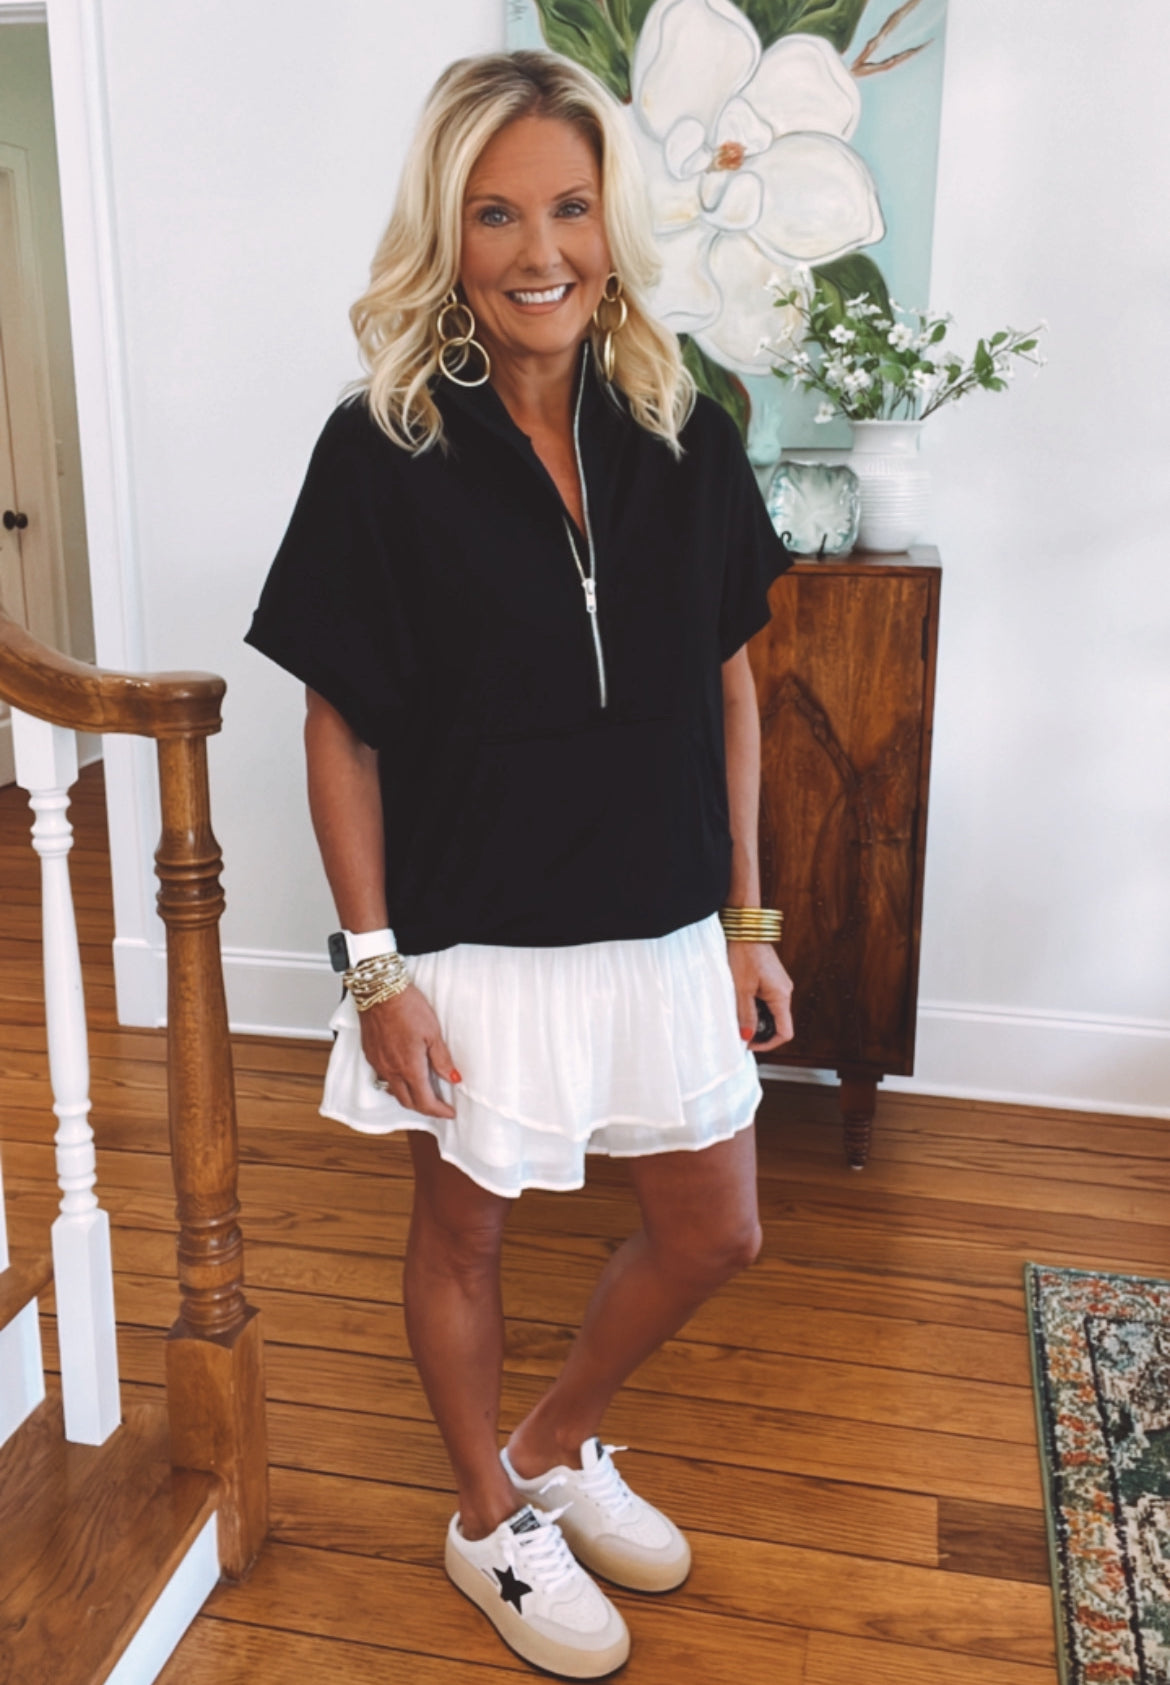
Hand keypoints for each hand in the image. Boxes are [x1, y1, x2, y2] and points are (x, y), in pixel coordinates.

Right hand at [358, 984, 460, 1118]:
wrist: (379, 990)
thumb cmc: (407, 1006)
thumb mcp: (433, 1032)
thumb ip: (442, 1059)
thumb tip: (453, 1078)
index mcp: (409, 1067)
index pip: (425, 1101)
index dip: (438, 1111)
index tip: (449, 1112)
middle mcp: (391, 1070)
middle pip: (407, 1102)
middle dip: (425, 1108)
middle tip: (439, 1106)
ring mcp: (378, 1063)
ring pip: (393, 1091)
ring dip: (409, 1097)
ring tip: (423, 1092)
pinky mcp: (370, 1054)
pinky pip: (382, 1077)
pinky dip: (396, 1083)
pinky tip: (404, 1074)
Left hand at [727, 941, 793, 1052]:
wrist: (744, 928)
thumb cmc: (743, 955)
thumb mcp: (741, 989)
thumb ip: (746, 1015)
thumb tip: (747, 1037)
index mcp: (781, 996)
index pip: (785, 1032)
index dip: (768, 1044)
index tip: (749, 1044)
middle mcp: (785, 991)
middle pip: (777, 1023)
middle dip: (759, 1030)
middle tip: (737, 1029)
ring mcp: (778, 984)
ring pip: (770, 1011)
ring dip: (755, 1017)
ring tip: (736, 1012)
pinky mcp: (770, 977)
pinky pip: (766, 999)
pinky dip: (754, 1005)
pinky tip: (739, 999)